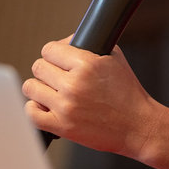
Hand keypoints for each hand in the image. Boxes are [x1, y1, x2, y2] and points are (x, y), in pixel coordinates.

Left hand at [23, 39, 160, 159]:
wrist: (138, 126)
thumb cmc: (128, 93)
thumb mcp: (114, 58)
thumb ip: (87, 46)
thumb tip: (64, 42)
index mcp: (87, 64)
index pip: (49, 49)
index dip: (54, 54)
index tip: (58, 60)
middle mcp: (74, 84)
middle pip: (38, 67)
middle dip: (48, 71)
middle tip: (59, 78)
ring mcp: (66, 106)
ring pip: (31, 88)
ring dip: (40, 90)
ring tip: (53, 93)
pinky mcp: (62, 127)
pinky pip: (31, 113)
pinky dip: (35, 110)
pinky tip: (47, 108)